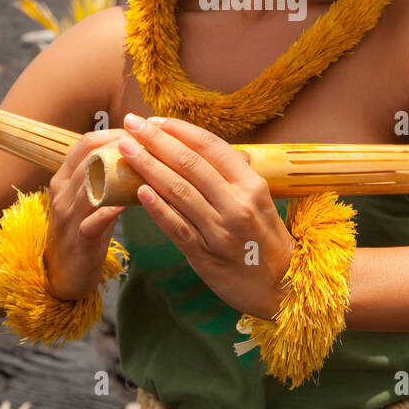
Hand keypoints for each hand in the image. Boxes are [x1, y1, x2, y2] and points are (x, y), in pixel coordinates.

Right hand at [42, 129, 129, 300]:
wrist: (62, 276)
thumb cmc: (84, 233)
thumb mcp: (92, 201)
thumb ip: (109, 179)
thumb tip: (141, 156)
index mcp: (64, 178)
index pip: (86, 142)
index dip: (114, 133)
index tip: (141, 131)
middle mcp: (62, 192)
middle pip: (89, 158)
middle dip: (121, 146)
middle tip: (150, 143)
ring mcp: (68, 216)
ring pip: (90, 185)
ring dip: (119, 172)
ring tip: (146, 164)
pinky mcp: (78, 240)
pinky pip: (93, 221)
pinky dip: (110, 209)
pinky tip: (128, 202)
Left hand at [115, 112, 294, 319]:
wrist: (283, 288)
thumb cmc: (267, 241)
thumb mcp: (261, 201)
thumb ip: (233, 177)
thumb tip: (199, 150)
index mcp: (252, 185)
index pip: (212, 147)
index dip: (180, 130)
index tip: (155, 120)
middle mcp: (237, 204)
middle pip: (190, 164)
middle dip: (156, 140)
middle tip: (131, 123)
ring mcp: (220, 231)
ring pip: (179, 191)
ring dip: (148, 166)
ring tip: (125, 149)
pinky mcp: (205, 256)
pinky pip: (177, 227)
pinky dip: (157, 208)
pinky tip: (138, 191)